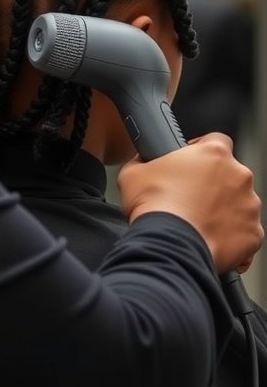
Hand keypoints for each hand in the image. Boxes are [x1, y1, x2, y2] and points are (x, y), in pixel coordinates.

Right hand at [118, 132, 263, 275]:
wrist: (169, 246)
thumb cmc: (155, 208)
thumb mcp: (133, 172)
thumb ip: (144, 160)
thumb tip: (143, 162)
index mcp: (214, 154)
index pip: (216, 141)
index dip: (202, 151)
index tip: (192, 164)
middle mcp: (239, 176)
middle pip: (230, 175)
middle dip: (214, 185)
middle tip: (191, 198)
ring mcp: (249, 206)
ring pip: (240, 204)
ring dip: (224, 210)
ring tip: (199, 222)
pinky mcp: (253, 234)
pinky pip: (244, 233)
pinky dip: (231, 237)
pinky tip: (209, 239)